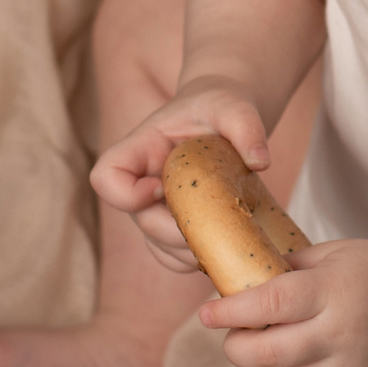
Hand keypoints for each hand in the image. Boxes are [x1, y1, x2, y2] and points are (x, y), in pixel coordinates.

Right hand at [89, 74, 272, 270]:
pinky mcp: (175, 227)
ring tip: (234, 232)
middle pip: (140, 221)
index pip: (106, 177)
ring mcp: (156, 209)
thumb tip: (261, 161)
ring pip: (159, 247)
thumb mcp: (234, 107)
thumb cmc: (221, 107)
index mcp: (142, 148)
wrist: (225, 118)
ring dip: (194, 250)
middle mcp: (141, 183)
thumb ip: (247, 127)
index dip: (128, 194)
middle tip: (223, 220)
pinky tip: (231, 244)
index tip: (164, 188)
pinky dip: (202, 259)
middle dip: (179, 230)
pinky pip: (177, 258)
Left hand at [198, 238, 367, 366]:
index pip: (271, 305)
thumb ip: (285, 269)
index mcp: (334, 292)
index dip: (231, 312)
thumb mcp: (333, 253)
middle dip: (235, 346)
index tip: (207, 313)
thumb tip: (234, 284)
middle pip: (266, 353)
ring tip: (252, 353)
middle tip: (233, 334)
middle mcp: (340, 334)